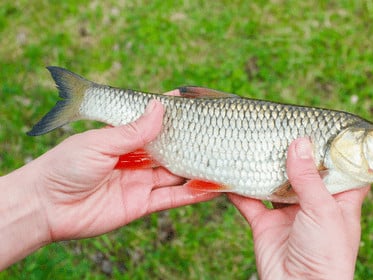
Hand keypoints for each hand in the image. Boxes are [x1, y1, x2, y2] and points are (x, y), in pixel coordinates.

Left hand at [30, 99, 219, 240]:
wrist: (46, 207)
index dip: (172, 114)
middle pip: (170, 148)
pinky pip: (172, 198)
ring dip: (196, 166)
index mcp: (123, 139)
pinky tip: (210, 186)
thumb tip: (159, 108)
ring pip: (175, 173)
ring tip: (220, 157)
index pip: (153, 122)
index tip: (193, 103)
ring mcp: (141, 181)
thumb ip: (132, 131)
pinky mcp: (142, 204)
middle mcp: (136, 159)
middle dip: (190, 140)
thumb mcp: (99, 142)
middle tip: (214, 132)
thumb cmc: (65, 166)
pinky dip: (192, 194)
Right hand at [229, 138, 369, 278]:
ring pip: (275, 183)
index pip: (344, 168)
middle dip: (294, 153)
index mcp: (340, 199)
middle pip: (305, 172)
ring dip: (265, 167)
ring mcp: (288, 213)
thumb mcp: (324, 211)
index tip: (325, 128)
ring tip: (256, 143)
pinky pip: (249, 201)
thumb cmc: (326, 255)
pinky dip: (238, 188)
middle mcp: (315, 203)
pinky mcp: (265, 224)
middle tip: (282, 129)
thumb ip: (308, 177)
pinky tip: (230, 172)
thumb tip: (299, 143)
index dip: (337, 149)